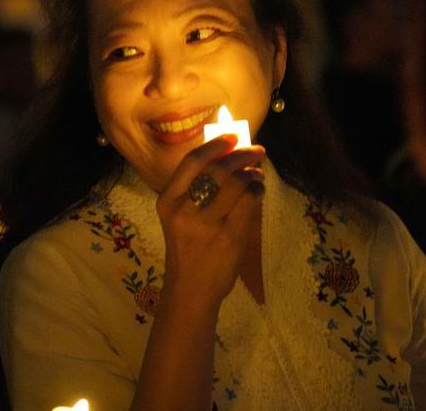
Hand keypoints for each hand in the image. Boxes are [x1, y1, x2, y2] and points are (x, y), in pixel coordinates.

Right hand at [155, 135, 265, 309]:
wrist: (190, 289)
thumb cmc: (188, 247)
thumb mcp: (182, 215)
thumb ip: (199, 186)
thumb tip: (230, 151)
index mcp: (167, 201)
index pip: (192, 162)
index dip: (216, 144)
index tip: (233, 136)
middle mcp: (183, 211)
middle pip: (218, 169)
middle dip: (242, 155)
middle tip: (256, 151)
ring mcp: (206, 225)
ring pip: (237, 184)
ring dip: (253, 173)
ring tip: (257, 174)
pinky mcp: (229, 238)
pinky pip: (249, 203)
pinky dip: (257, 191)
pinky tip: (258, 191)